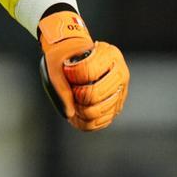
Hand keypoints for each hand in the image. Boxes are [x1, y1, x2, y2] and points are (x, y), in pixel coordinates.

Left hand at [38, 10, 128, 130]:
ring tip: (73, 100)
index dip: (73, 76)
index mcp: (109, 54)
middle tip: (72, 89)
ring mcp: (121, 91)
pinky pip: (101, 122)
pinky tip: (77, 113)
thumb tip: (69, 113)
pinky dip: (85, 121)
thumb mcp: (56, 59)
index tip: (67, 71)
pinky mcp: (117, 106)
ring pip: (99, 111)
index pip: (88, 71)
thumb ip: (59, 83)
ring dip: (80, 110)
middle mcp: (121, 73)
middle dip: (77, 95)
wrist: (76, 55)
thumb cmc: (66, 55)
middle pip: (95, 94)